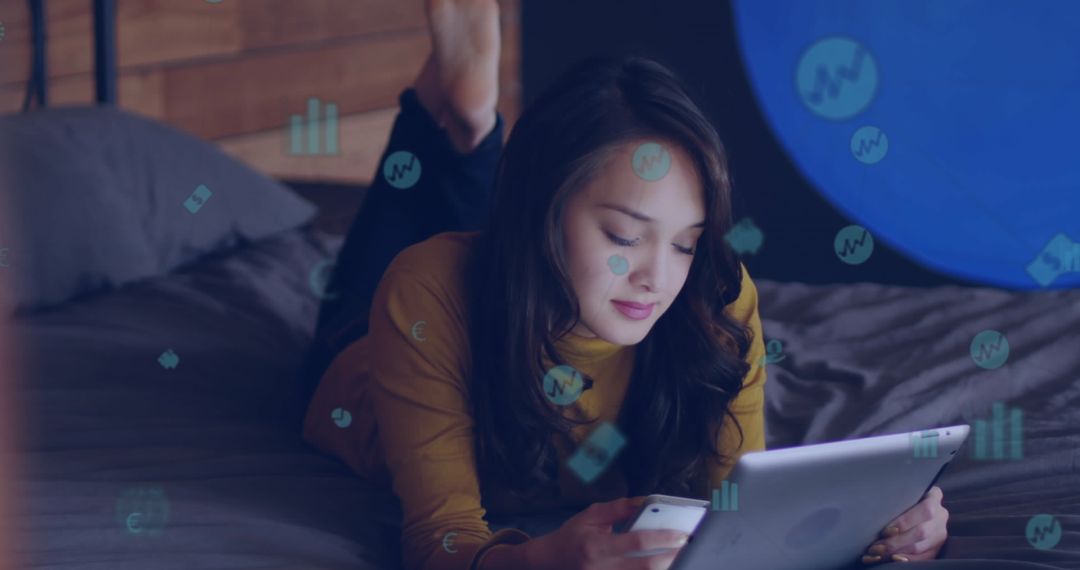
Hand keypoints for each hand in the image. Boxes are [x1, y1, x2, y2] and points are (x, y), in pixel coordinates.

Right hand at [521, 496, 689, 569]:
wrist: (548, 561)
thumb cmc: (571, 535)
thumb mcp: (592, 515)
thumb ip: (619, 508)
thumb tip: (645, 500)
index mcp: (597, 546)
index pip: (636, 542)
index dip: (662, 538)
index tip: (682, 535)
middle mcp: (601, 568)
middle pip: (645, 567)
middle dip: (671, 558)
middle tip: (688, 548)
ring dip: (664, 569)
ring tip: (681, 559)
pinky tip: (662, 567)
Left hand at [861, 486, 948, 564]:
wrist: (915, 508)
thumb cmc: (902, 497)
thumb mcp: (903, 492)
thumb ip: (898, 496)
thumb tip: (876, 503)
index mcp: (933, 497)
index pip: (924, 509)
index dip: (904, 522)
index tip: (885, 531)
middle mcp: (941, 515)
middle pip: (921, 532)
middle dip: (895, 542)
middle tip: (875, 547)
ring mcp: (941, 533)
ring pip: (920, 547)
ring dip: (897, 552)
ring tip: (878, 553)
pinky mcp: (938, 547)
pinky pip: (924, 558)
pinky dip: (907, 560)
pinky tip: (893, 559)